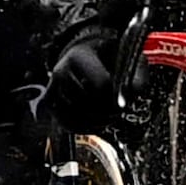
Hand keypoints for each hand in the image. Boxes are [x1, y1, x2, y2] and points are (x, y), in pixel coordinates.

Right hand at [36, 15, 139, 134]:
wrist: (85, 56)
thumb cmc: (108, 58)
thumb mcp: (126, 60)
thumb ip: (136, 75)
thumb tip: (134, 93)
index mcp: (79, 56)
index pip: (101, 84)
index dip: (116, 98)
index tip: (124, 102)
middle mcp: (61, 70)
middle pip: (87, 103)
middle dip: (107, 113)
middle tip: (118, 113)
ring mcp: (53, 87)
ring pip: (76, 116)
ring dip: (96, 123)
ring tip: (108, 118)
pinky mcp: (50, 101)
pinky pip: (65, 123)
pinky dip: (83, 129)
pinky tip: (95, 125)